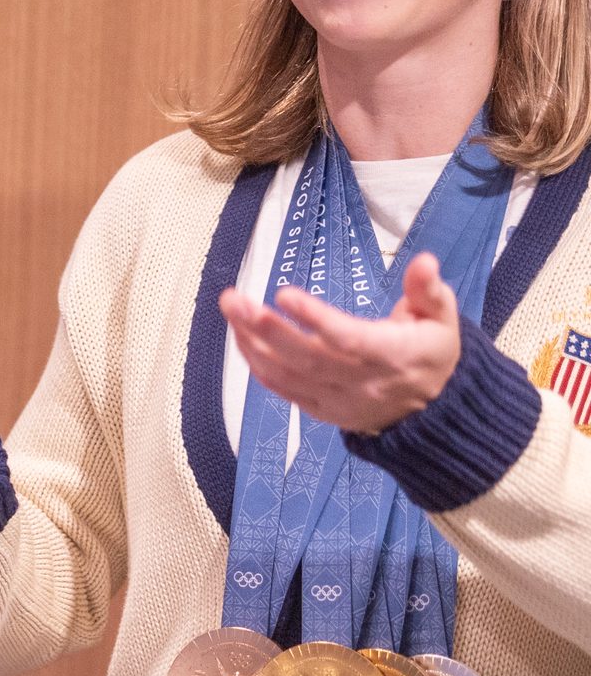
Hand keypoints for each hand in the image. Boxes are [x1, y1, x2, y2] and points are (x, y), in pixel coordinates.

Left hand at [219, 251, 460, 433]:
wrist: (432, 414)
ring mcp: (338, 400)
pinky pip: (284, 391)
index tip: (283, 294)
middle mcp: (361, 381)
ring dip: (253, 343)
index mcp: (392, 355)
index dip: (315, 319)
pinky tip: (242, 340)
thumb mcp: (442, 318)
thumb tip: (424, 261)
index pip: (348, 339)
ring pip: (287, 374)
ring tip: (232, 310)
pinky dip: (259, 366)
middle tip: (235, 299)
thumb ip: (428, 290)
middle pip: (305, 356)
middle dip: (265, 327)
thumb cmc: (431, 352)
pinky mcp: (322, 410)